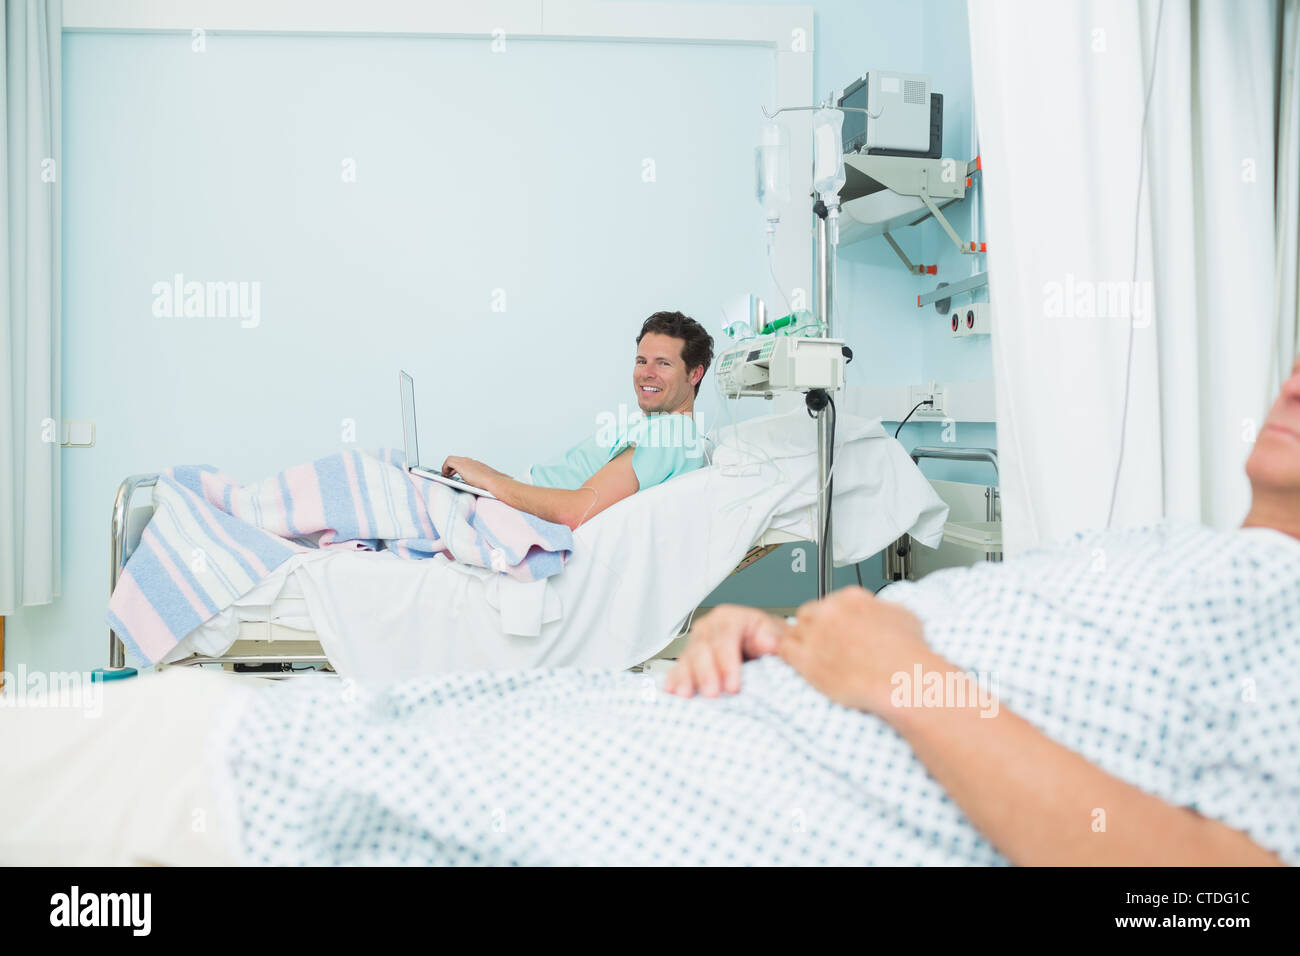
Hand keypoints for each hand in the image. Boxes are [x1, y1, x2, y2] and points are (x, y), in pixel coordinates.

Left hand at [440, 456, 504, 489]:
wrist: (493, 481)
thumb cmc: (493, 483)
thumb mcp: (491, 481)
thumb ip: (493, 481)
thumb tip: (506, 483)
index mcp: (478, 465)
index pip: (466, 462)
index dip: (460, 467)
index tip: (457, 473)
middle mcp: (471, 461)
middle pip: (457, 459)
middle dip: (451, 466)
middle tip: (449, 474)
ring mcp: (466, 462)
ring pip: (451, 459)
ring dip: (447, 467)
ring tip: (445, 475)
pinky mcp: (461, 465)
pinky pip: (448, 462)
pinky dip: (445, 467)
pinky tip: (445, 475)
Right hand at [664, 605, 787, 697]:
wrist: (765, 648)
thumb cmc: (770, 643)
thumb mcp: (778, 634)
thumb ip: (774, 637)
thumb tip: (769, 642)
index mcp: (731, 618)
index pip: (725, 636)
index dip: (727, 662)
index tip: (733, 686)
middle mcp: (710, 628)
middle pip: (703, 648)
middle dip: (706, 673)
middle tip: (712, 694)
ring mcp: (696, 643)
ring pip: (687, 658)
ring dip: (686, 678)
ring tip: (687, 695)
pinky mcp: (689, 660)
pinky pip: (677, 668)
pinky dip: (674, 680)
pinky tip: (673, 691)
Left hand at [778, 586, 934, 715]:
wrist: (904, 678)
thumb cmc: (909, 654)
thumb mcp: (903, 615)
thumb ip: (881, 609)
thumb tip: (878, 613)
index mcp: (852, 598)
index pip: (831, 601)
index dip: (834, 618)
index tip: (837, 629)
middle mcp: (831, 611)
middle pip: (809, 613)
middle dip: (815, 627)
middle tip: (825, 643)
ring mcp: (816, 633)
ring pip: (795, 630)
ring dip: (802, 642)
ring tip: (814, 656)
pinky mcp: (806, 658)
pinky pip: (785, 649)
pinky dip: (788, 655)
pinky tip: (796, 662)